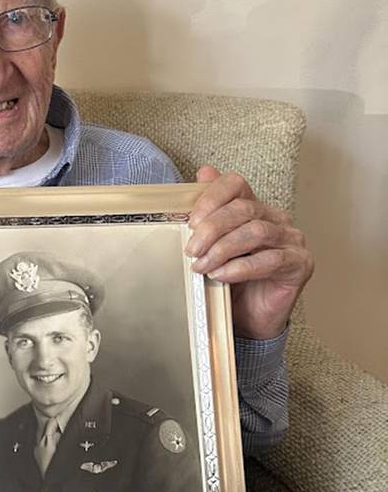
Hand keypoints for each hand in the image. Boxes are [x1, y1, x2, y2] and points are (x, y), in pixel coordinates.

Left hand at [186, 167, 313, 339]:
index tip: (191, 221)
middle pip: (244, 209)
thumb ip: (208, 213)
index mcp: (253, 208)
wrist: (250, 319)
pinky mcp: (300, 264)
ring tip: (202, 265)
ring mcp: (291, 240)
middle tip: (192, 249)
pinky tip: (221, 276)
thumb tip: (204, 172)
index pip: (236, 184)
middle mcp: (275, 219)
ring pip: (256, 232)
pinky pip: (270, 260)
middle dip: (212, 228)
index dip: (212, 197)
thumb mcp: (211, 248)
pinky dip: (240, 267)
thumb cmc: (231, 282)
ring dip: (223, 249)